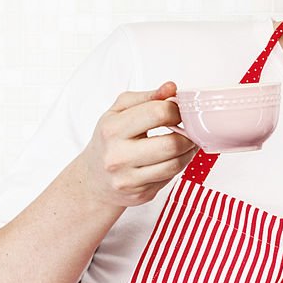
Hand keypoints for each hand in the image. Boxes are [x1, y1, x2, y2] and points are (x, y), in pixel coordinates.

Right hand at [78, 82, 196, 207]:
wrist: (94, 180)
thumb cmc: (108, 140)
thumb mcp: (118, 112)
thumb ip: (146, 97)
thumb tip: (171, 88)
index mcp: (112, 129)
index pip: (158, 113)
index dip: (176, 110)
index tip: (179, 111)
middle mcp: (118, 156)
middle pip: (171, 144)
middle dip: (187, 135)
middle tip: (189, 130)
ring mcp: (129, 179)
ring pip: (175, 164)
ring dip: (188, 152)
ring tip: (186, 143)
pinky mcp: (141, 194)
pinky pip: (171, 178)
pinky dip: (178, 166)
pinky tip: (174, 157)